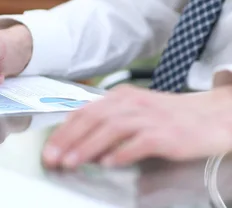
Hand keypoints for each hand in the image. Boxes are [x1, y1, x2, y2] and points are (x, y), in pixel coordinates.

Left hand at [42, 85, 231, 168]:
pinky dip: (123, 152)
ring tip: (72, 162)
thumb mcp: (134, 111)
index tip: (48, 149)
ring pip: (111, 129)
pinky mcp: (167, 133)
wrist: (211, 116)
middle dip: (68, 140)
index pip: (84, 112)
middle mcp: (131, 103)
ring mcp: (149, 117)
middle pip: (92, 119)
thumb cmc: (169, 116)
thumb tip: (77, 138)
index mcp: (120, 97)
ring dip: (88, 146)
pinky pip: (140, 142)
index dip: (63, 131)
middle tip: (52, 158)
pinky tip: (109, 162)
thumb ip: (107, 121)